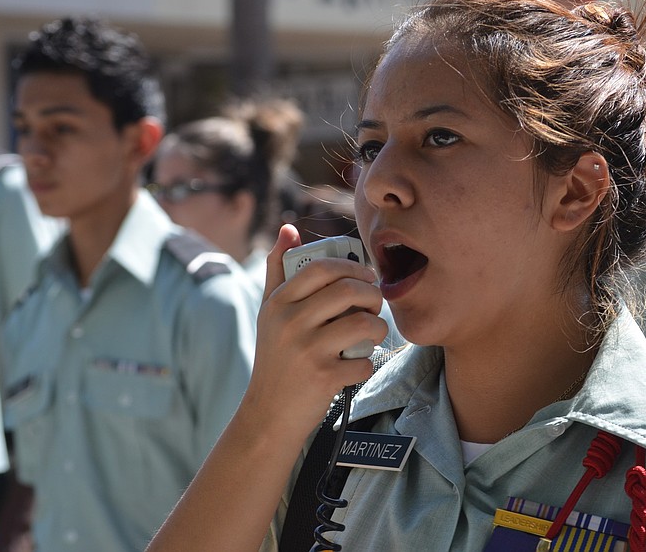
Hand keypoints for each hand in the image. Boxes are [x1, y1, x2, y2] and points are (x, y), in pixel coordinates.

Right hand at [248, 225, 387, 438]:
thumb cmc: (275, 359)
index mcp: (279, 302)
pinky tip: (356, 366)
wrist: (267, 415)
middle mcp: (290, 322)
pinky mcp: (324, 377)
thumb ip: (278, 269)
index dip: (352, 267)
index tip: (365, 277)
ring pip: (364, 324)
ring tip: (371, 334)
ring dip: (378, 329)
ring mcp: (307, 350)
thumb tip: (289, 229)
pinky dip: (366, 363)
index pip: (323, 267)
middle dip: (373, 295)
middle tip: (374, 306)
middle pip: (349, 290)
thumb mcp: (269, 313)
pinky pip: (364, 360)